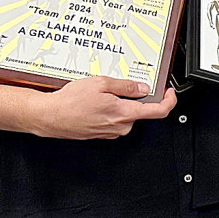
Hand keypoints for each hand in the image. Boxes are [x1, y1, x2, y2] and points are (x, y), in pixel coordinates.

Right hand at [29, 76, 177, 139]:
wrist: (49, 116)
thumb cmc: (69, 102)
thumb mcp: (100, 83)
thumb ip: (125, 86)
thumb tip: (142, 88)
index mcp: (124, 114)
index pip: (159, 112)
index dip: (169, 101)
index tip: (169, 92)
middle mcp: (120, 126)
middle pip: (140, 111)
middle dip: (134, 98)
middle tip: (118, 87)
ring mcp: (111, 132)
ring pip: (126, 115)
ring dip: (120, 103)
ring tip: (100, 95)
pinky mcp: (102, 134)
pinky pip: (114, 120)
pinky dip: (110, 110)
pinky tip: (95, 104)